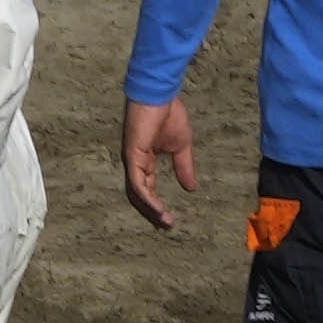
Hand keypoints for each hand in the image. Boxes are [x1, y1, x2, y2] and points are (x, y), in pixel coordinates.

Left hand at [117, 94, 198, 232]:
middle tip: (165, 227)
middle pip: (139, 196)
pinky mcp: (132, 156)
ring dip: (150, 210)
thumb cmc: (169, 114)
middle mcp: (135, 163)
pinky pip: (137, 183)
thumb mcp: (181, 147)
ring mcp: (132, 160)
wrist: (161, 95)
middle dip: (151, 213)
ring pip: (136, 193)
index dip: (156, 205)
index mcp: (145, 161)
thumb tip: (191, 189)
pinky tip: (157, 208)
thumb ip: (184, 168)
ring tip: (164, 222)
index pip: (148, 189)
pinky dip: (146, 198)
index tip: (169, 220)